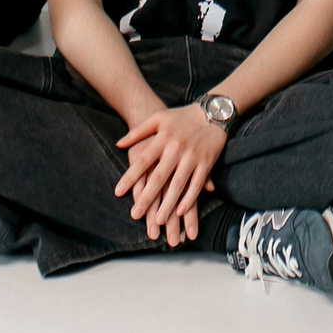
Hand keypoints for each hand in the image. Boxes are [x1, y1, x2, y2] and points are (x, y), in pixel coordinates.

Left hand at [115, 101, 226, 242]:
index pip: (143, 160)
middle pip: (159, 177)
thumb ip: (138, 131)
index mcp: (163, 138)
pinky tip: (180, 211)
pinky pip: (196, 184)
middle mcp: (177, 149)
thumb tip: (118, 144)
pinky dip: (189, 198)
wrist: (214, 111)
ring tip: (158, 220)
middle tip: (135, 214)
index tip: (118, 192)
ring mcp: (192, 157)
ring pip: (178, 184)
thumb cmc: (182, 116)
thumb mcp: (158, 118)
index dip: (130, 176)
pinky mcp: (206, 163)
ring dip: (168, 204)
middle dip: (147, 197)